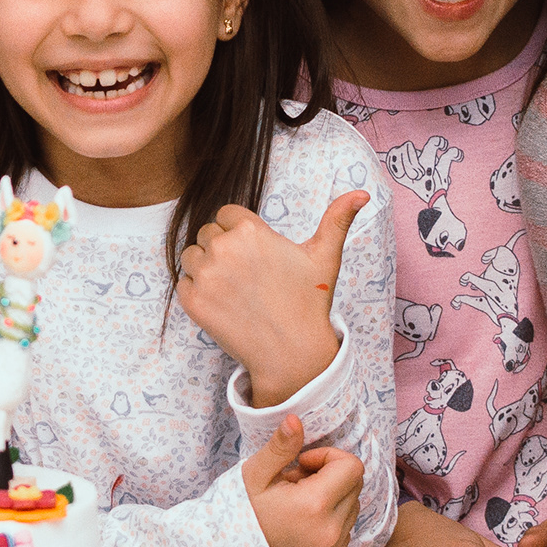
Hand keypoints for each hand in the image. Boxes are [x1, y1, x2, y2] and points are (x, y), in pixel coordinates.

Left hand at [176, 189, 366, 408]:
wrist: (292, 352)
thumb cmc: (308, 302)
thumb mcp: (325, 256)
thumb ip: (338, 219)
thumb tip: (362, 193)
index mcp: (250, 230)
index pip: (227, 214)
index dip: (239, 232)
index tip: (254, 254)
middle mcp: (224, 247)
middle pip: (208, 233)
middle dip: (223, 249)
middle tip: (247, 276)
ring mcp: (206, 275)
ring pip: (192, 256)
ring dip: (207, 268)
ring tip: (234, 289)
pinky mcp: (193, 301)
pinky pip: (184, 283)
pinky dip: (198, 292)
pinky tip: (223, 304)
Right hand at [242, 414, 365, 546]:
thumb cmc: (240, 514)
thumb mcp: (254, 476)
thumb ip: (280, 447)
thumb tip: (296, 419)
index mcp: (315, 505)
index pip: (351, 467)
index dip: (329, 457)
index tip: (303, 464)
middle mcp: (330, 531)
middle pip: (354, 487)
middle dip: (330, 478)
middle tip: (296, 484)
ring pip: (350, 510)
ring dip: (330, 501)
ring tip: (297, 507)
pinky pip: (343, 535)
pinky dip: (329, 524)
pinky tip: (300, 527)